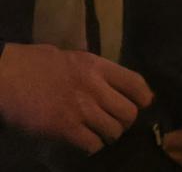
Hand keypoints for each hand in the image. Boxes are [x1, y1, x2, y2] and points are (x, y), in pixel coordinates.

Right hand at [0, 41, 153, 152]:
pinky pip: (91, 143)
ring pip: (113, 131)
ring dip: (108, 136)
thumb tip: (102, 80)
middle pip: (129, 112)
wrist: (6, 75)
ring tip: (100, 136)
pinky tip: (85, 144)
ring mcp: (80, 108)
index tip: (143, 104)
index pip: (135, 82)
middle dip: (125, 122)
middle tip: (115, 125)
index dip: (143, 97)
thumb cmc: (32, 63)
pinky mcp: (64, 127)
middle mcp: (94, 87)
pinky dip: (91, 147)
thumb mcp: (70, 57)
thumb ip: (90, 69)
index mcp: (97, 66)